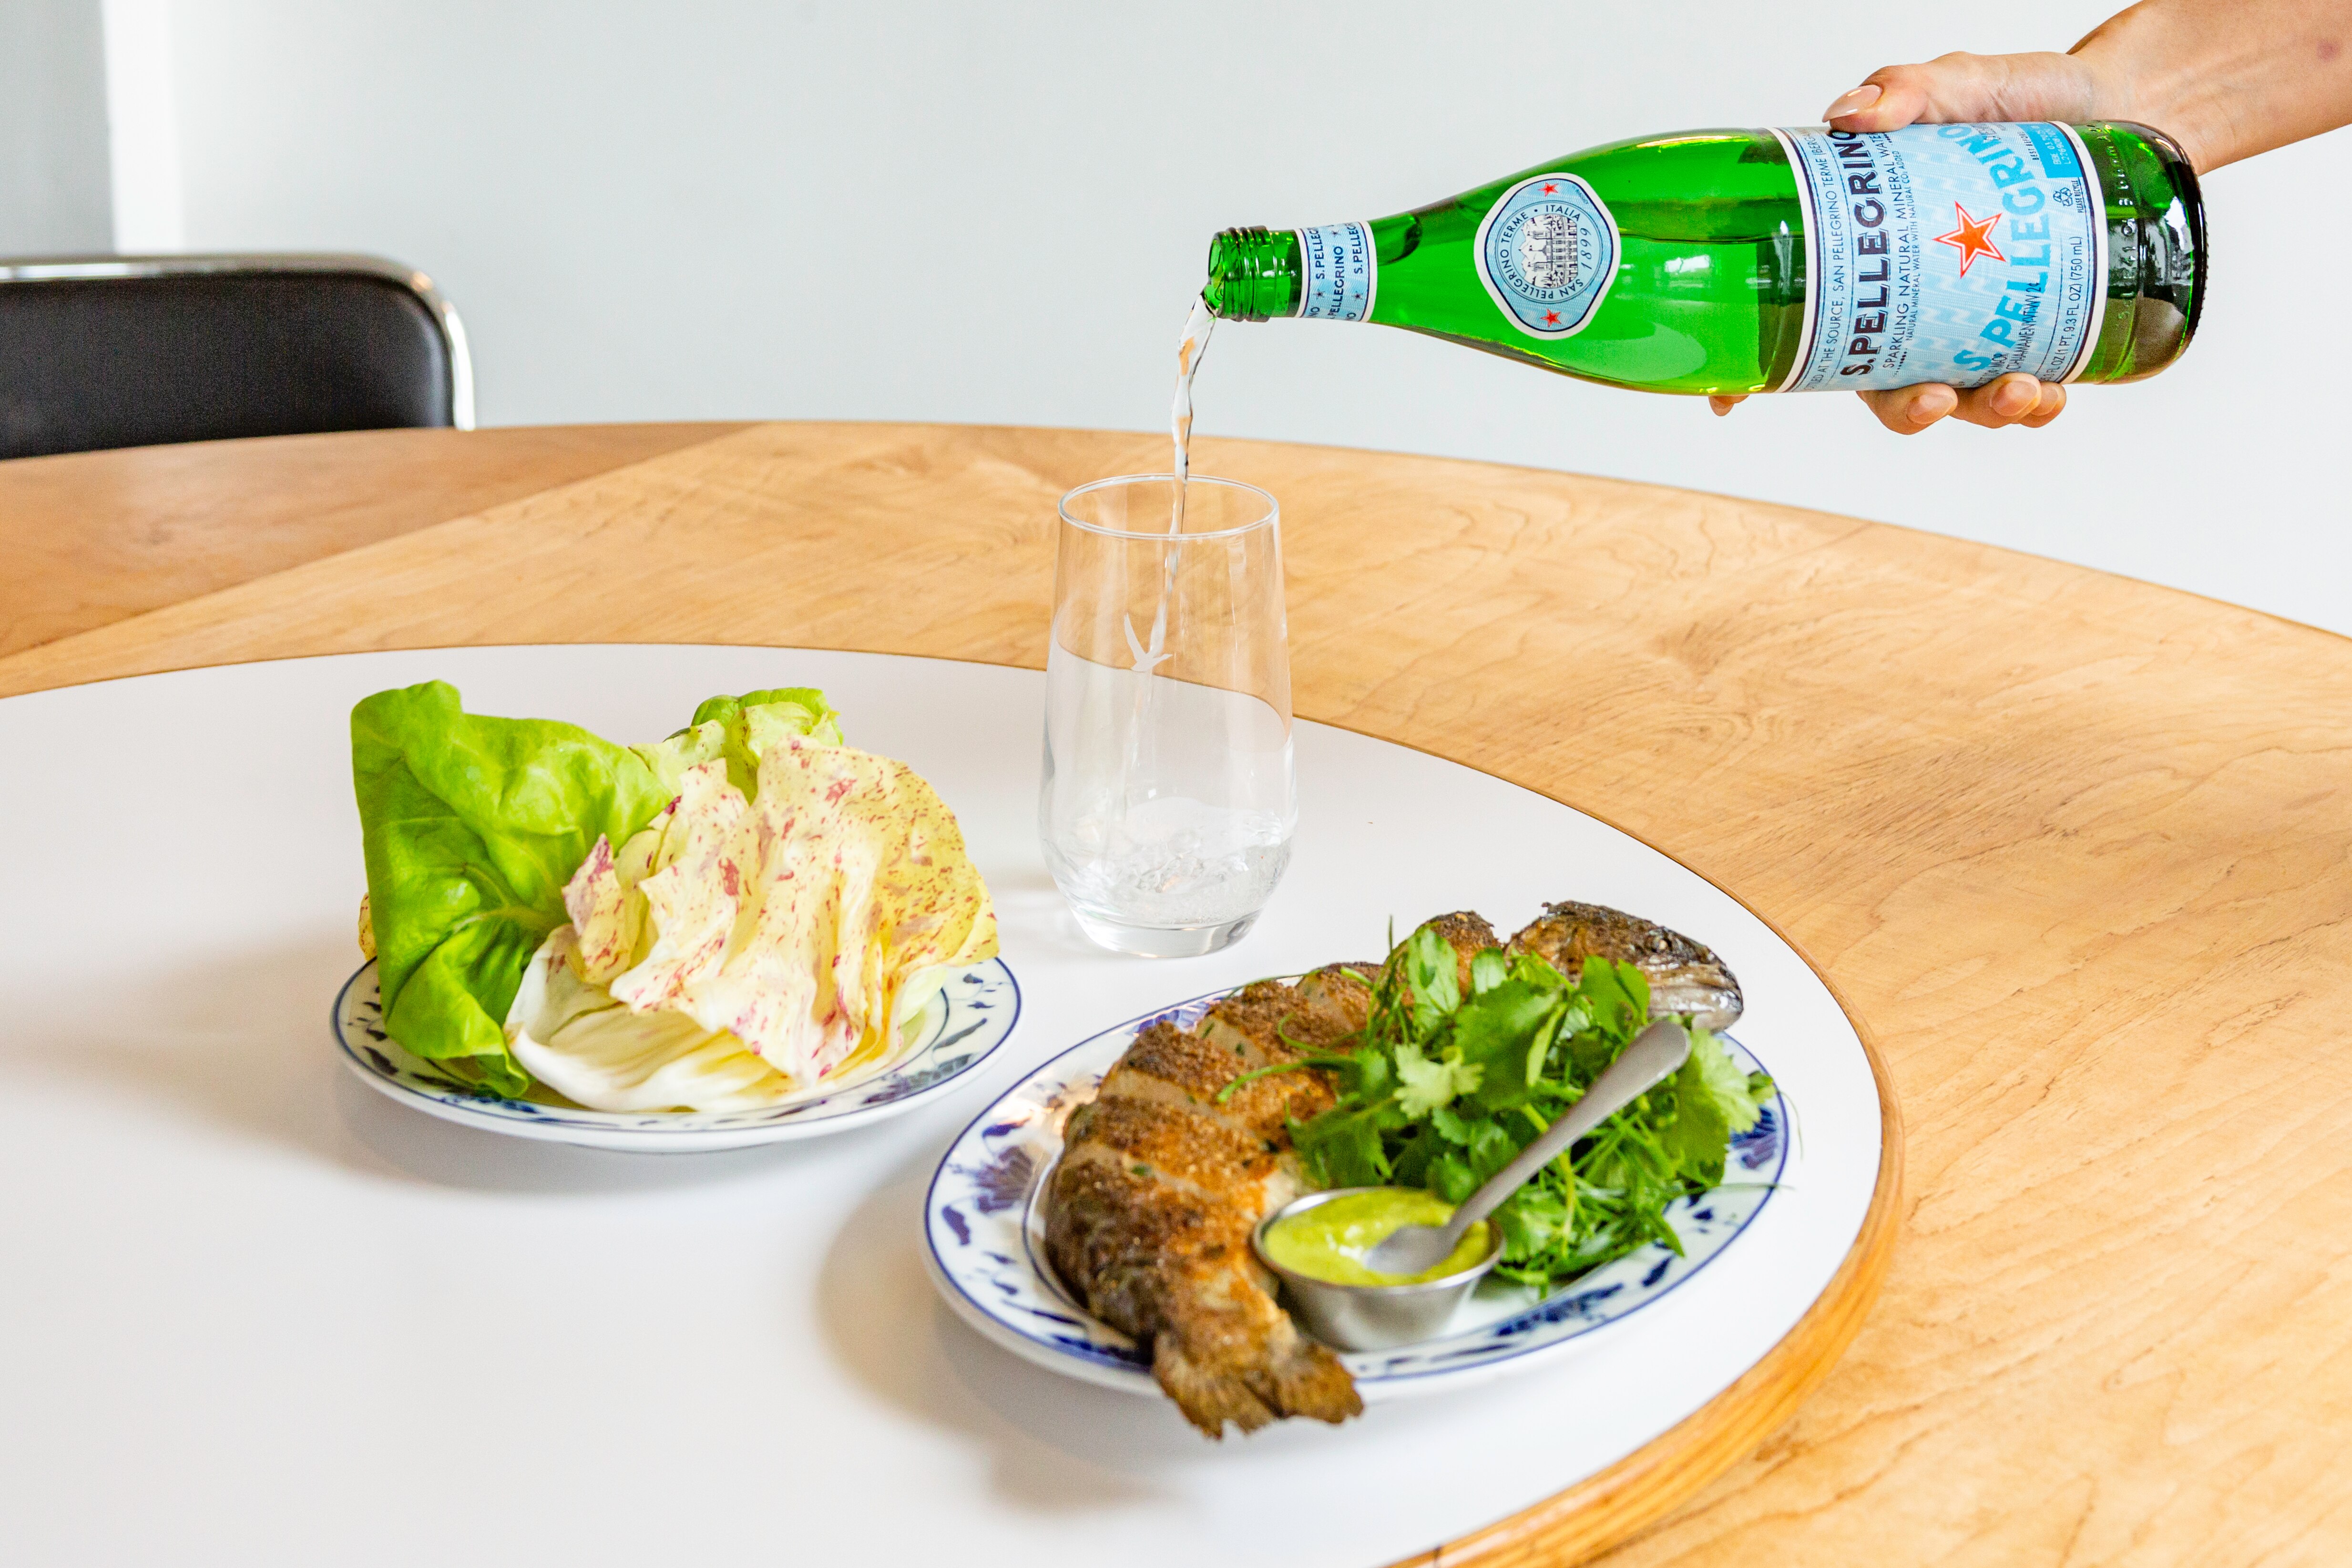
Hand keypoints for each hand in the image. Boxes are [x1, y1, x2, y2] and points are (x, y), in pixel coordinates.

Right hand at [1712, 48, 2112, 433]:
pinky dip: (2039, 406)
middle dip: (1906, 412)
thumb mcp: (1964, 83)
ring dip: (1984, 413)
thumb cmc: (2030, 98)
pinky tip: (2055, 393)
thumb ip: (1909, 90)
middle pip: (1881, 386)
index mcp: (1870, 257)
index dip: (1757, 368)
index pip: (1800, 318)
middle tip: (1934, 399)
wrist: (2128, 103)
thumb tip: (1852, 114)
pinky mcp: (2038, 334)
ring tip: (2026, 391)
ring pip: (1959, 399)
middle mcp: (1912, 304)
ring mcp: (1974, 327)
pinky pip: (2028, 394)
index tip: (1731, 400)